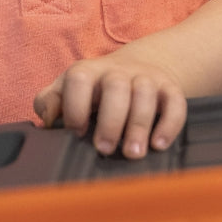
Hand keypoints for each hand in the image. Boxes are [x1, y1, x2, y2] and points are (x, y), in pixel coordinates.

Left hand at [33, 53, 186, 159]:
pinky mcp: (169, 89)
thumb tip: (46, 122)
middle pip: (115, 86)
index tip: (76, 132)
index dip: (75, 106)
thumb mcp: (67, 90)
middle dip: (110, 120)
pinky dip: (169, 124)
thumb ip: (50, 102)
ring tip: (132, 153)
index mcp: (88, 72)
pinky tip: (159, 144)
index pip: (79, 79)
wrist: (137, 67)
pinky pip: (175, 102)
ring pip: (145, 92)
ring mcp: (145, 78)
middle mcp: (117, 71)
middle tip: (104, 148)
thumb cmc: (94, 90)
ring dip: (138, 124)